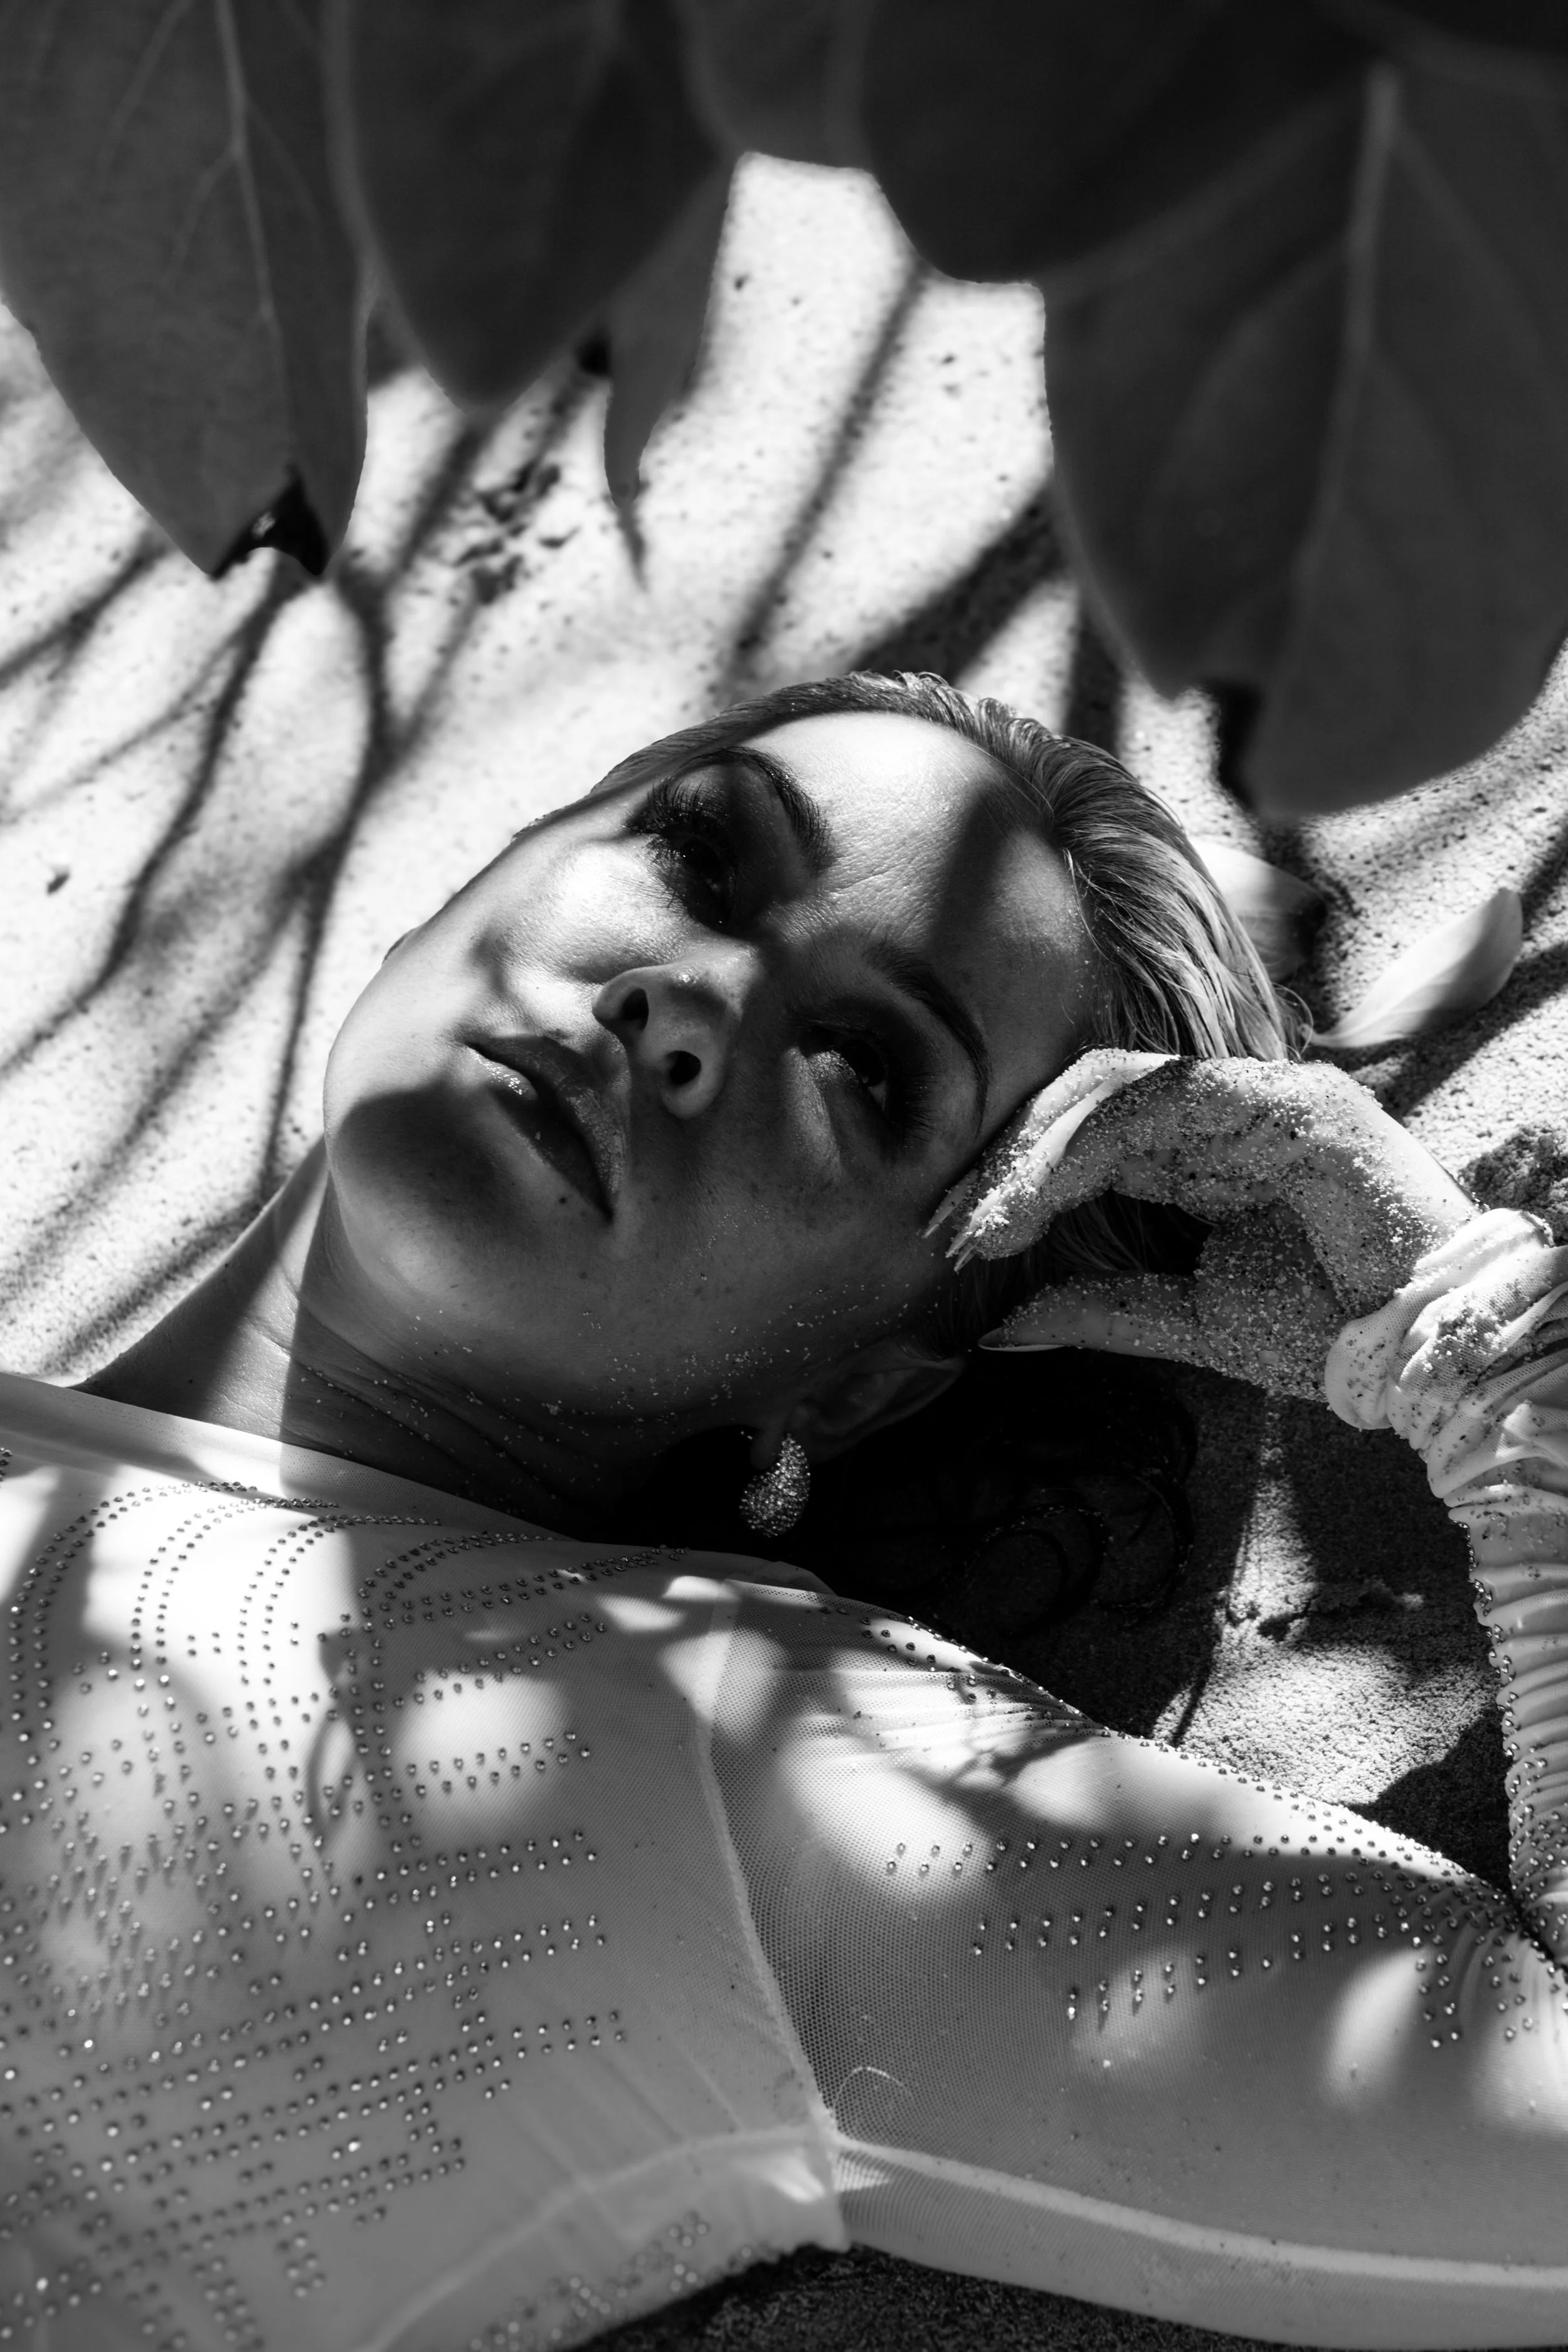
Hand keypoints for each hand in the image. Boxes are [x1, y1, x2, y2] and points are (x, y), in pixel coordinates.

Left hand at [935, 1052, 1476, 1393]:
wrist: (1420, 1352)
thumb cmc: (1320, 1332)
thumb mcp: (1186, 1320)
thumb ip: (1099, 1310)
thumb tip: (999, 1329)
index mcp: (1200, 1151)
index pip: (1084, 1135)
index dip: (1013, 1180)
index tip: (955, 1241)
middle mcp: (1223, 1109)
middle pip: (1085, 1097)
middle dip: (1008, 1158)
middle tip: (949, 1224)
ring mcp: (1260, 1094)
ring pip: (1115, 1088)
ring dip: (1039, 1152)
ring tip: (989, 1216)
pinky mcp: (1294, 1101)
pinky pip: (1171, 1101)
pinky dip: (1095, 1140)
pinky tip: (1045, 1189)